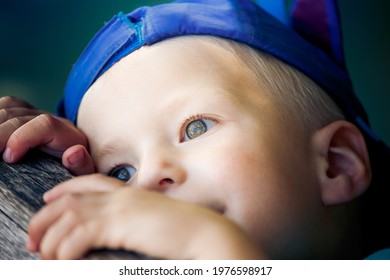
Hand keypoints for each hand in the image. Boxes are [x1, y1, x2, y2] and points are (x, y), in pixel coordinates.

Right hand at [0, 96, 93, 174]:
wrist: (75, 163)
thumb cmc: (75, 173)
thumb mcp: (84, 175)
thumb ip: (82, 165)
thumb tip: (74, 152)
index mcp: (70, 136)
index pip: (46, 125)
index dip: (23, 137)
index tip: (9, 158)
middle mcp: (53, 120)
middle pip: (19, 117)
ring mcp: (37, 116)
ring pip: (7, 109)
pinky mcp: (24, 115)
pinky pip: (3, 107)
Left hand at [27, 174, 262, 259]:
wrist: (207, 234)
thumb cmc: (185, 232)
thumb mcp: (155, 220)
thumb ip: (136, 221)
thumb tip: (120, 232)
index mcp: (130, 192)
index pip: (90, 182)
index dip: (65, 188)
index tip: (49, 199)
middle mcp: (122, 195)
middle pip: (71, 198)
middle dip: (46, 217)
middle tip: (35, 239)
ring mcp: (121, 207)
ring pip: (69, 215)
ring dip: (51, 238)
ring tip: (43, 255)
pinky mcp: (121, 223)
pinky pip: (79, 234)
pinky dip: (65, 249)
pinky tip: (62, 261)